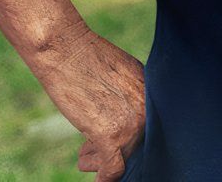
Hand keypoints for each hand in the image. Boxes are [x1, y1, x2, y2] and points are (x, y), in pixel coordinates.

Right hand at [31, 19, 146, 180]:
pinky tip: (96, 179)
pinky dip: (103, 178)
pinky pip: (112, 170)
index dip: (133, 141)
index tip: (118, 144)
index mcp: (155, 95)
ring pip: (123, 159)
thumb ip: (133, 100)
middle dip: (114, 150)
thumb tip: (133, 123)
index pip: (153, 131)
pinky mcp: (111, 136)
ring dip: (99, 160)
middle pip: (137, 147)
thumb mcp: (123, 77)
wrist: (67, 52)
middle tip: (89, 147)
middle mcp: (150, 111)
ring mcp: (133, 125)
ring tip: (83, 150)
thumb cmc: (88, 61)